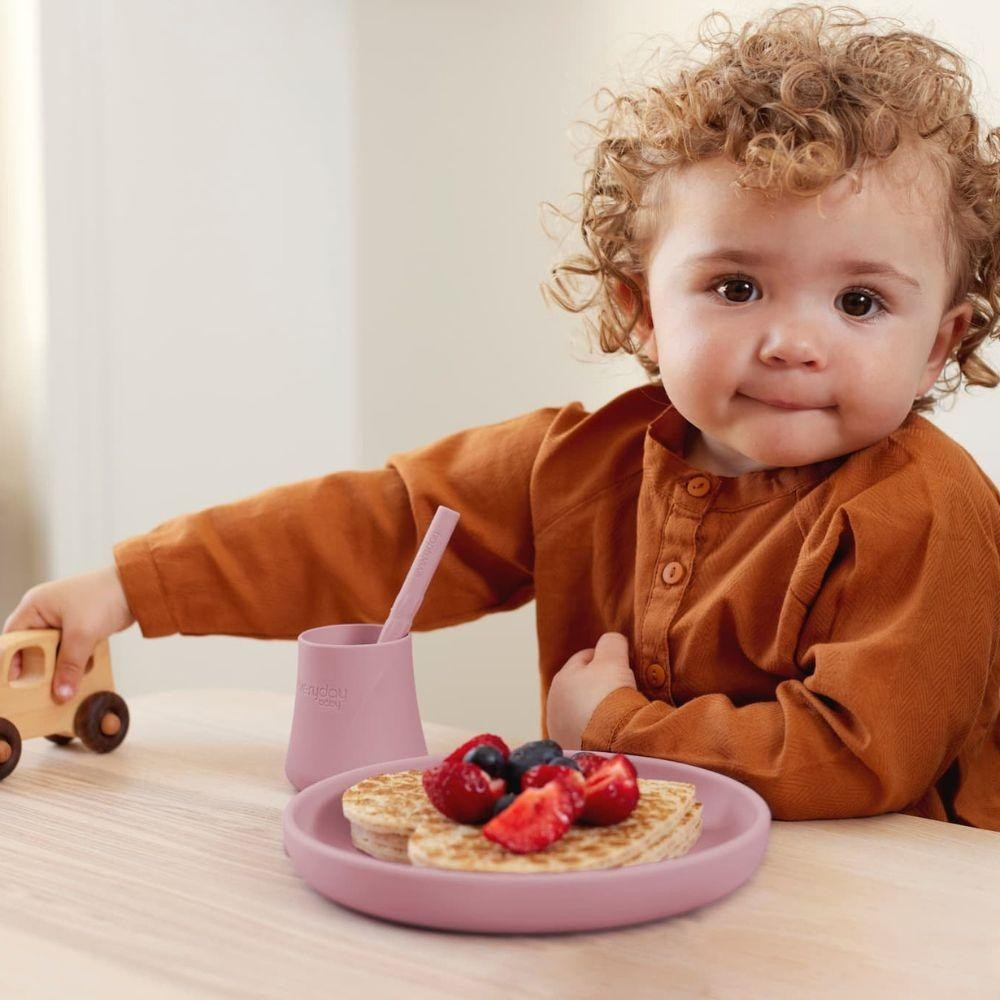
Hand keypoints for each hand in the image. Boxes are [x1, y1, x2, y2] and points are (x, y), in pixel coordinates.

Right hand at [3, 565, 134, 701]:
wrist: (138, 586)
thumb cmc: (105, 598)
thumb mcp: (83, 634)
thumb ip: (70, 665)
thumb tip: (61, 694)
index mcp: (35, 606)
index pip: (12, 638)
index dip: (12, 661)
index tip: (18, 684)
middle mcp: (44, 612)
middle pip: (32, 648)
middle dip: (40, 668)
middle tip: (43, 690)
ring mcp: (62, 619)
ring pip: (53, 651)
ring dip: (60, 666)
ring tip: (64, 686)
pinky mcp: (79, 626)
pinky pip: (70, 649)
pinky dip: (75, 661)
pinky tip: (81, 674)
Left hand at [546, 632, 637, 748]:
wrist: (608, 745)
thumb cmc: (608, 696)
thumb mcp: (613, 659)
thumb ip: (611, 643)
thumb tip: (613, 641)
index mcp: (562, 677)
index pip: (586, 658)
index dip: (608, 658)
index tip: (626, 666)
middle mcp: (554, 703)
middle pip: (583, 685)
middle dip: (601, 685)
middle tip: (625, 690)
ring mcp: (560, 730)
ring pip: (584, 711)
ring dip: (599, 710)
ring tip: (621, 714)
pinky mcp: (571, 751)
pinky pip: (588, 733)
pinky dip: (599, 731)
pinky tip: (614, 733)